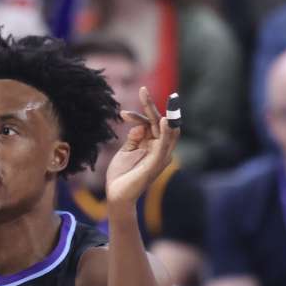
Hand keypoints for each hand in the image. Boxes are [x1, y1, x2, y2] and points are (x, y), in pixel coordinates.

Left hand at [104, 88, 179, 206]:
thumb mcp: (127, 150)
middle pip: (161, 123)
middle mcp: (160, 149)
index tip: (124, 114)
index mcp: (153, 145)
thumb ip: (135, 137)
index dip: (141, 114)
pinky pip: (164, 146)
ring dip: (167, 114)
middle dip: (153, 106)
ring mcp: (160, 156)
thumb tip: (140, 124)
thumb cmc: (122, 175)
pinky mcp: (156, 163)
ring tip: (168, 100)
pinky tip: (163, 121)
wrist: (117, 195)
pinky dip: (165, 133)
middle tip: (143, 90)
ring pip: (169, 132)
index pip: (152, 124)